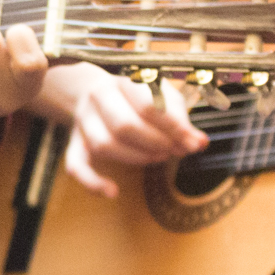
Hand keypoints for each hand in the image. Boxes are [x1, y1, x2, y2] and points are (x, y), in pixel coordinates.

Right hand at [56, 70, 209, 197]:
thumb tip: (199, 142)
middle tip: (175, 151)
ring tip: (158, 158)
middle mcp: (99, 99)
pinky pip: (76, 166)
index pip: (148, 105)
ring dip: (136, 158)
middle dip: (156, 143)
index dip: (174, 127)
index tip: (193, 141)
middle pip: (125, 125)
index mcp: (122, 82)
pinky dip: (92, 182)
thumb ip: (180, 118)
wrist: (89, 90)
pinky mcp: (75, 144)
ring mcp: (84, 122)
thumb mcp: (160, 95)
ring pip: (105, 145)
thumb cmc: (133, 96)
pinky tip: (112, 192)